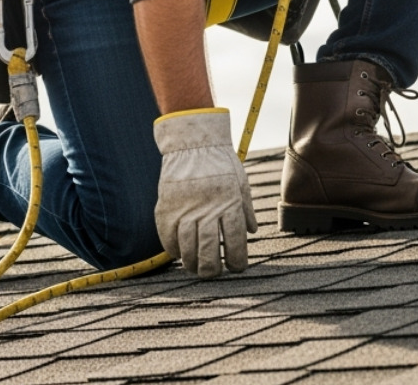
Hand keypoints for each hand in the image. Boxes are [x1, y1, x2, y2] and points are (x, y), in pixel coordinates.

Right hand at [153, 108, 256, 277]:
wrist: (193, 144)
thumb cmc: (221, 163)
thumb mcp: (241, 183)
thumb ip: (246, 209)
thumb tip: (251, 233)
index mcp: (229, 202)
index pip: (234, 239)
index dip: (236, 259)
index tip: (237, 268)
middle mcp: (206, 208)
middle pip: (208, 248)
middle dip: (212, 268)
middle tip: (214, 273)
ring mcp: (184, 208)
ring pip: (186, 247)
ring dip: (192, 263)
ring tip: (197, 268)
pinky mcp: (166, 208)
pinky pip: (167, 237)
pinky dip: (173, 250)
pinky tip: (180, 254)